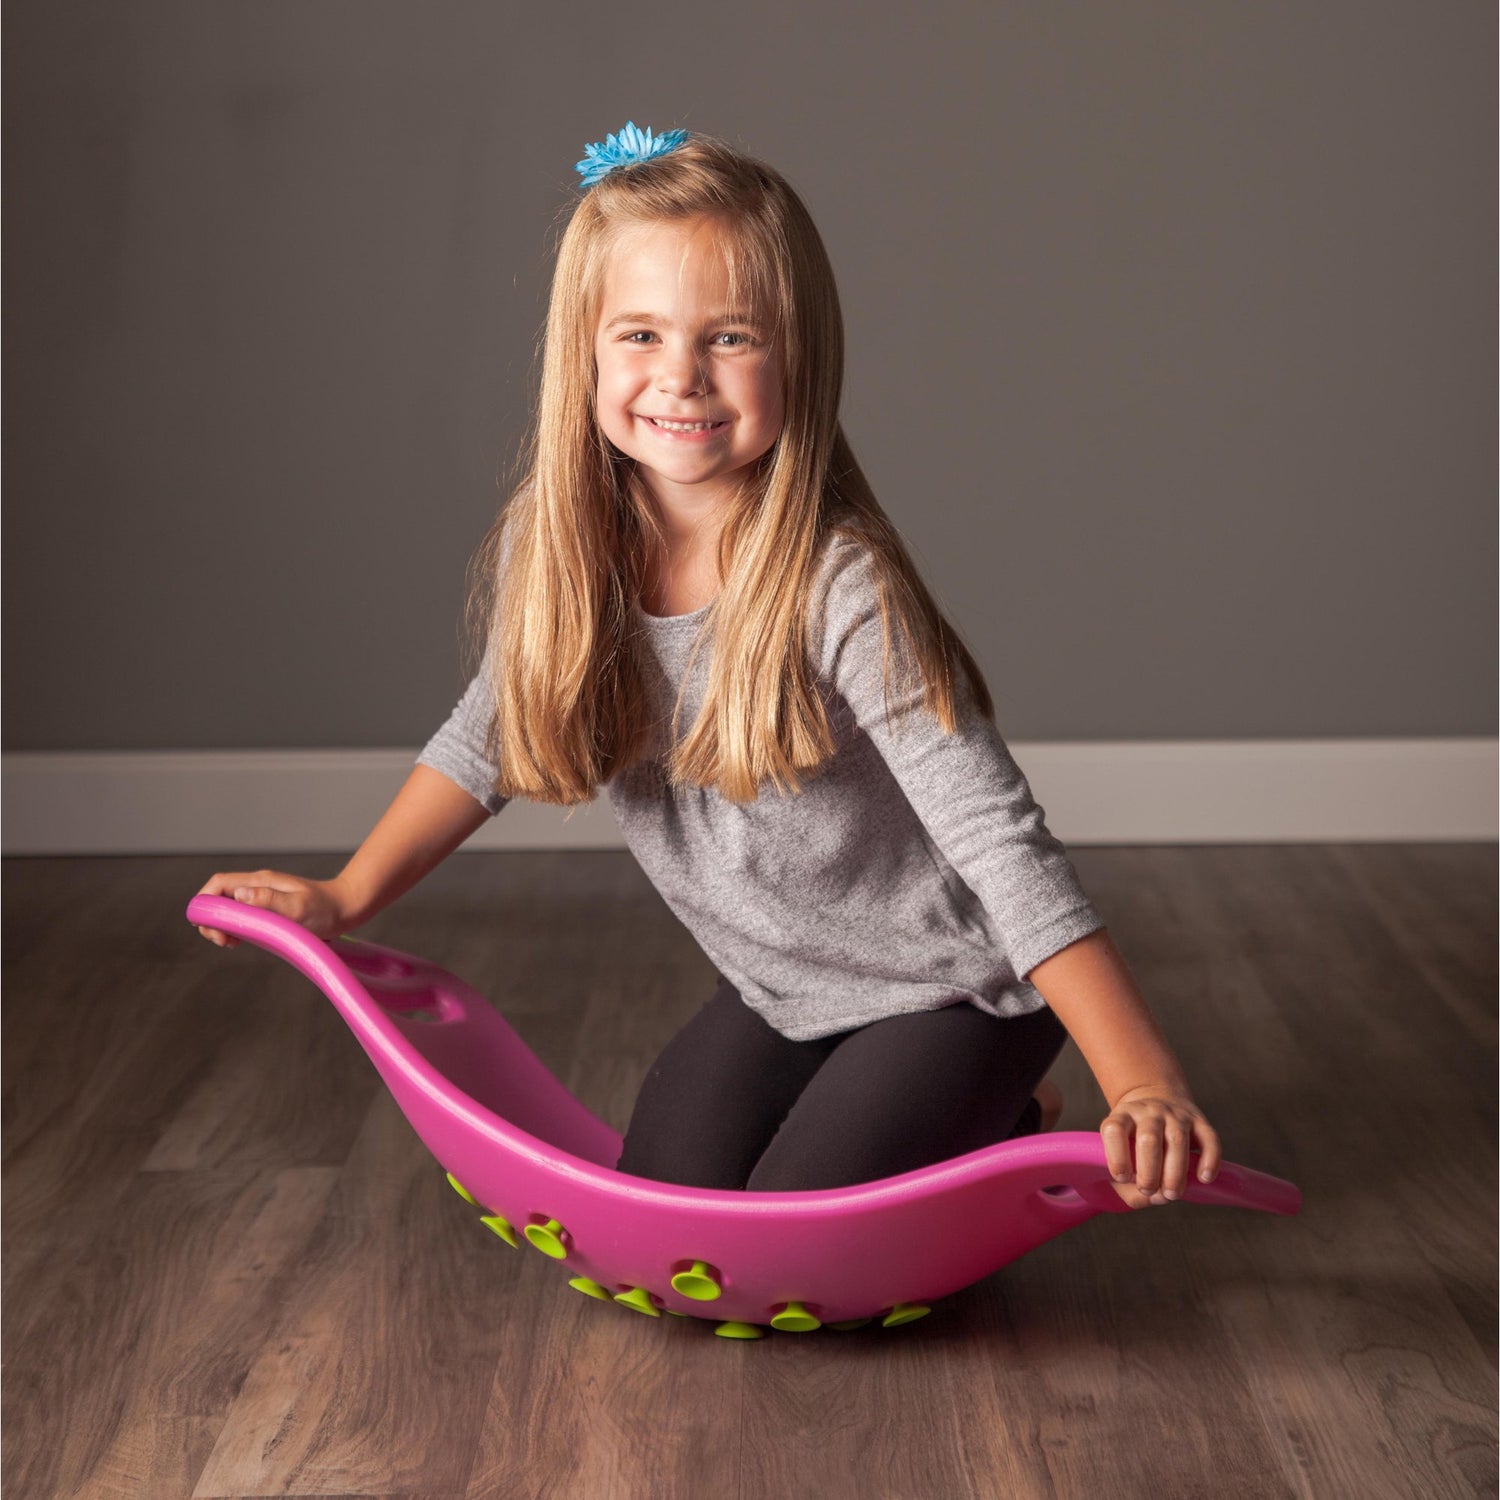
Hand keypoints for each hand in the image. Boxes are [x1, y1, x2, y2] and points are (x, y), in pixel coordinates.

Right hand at [194, 869, 352, 947]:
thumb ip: (269, 900)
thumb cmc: (326, 908)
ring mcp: (263, 899)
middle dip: (211, 919)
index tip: (211, 927)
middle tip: (223, 941)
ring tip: (230, 943)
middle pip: (218, 897)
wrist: (347, 908)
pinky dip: (234, 929)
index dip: (206, 903)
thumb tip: (239, 895)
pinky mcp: (268, 912)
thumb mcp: (298, 907)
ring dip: (221, 926)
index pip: (219, 884)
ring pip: (228, 909)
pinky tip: (240, 942)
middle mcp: (258, 887)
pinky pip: (241, 918)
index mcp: (261, 881)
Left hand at [1100, 1084, 1220, 1208]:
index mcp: (1123, 1116)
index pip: (1114, 1130)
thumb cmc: (1133, 1139)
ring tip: (1171, 1194)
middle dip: (1149, 1171)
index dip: (1117, 1157)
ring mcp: (1175, 1114)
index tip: (1122, 1178)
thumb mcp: (1119, 1154)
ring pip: (1177, 1140)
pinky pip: (1209, 1138)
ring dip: (1175, 1172)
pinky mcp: (1199, 1120)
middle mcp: (1148, 1112)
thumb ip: (1127, 1185)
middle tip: (1148, 1190)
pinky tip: (1204, 1178)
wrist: (1156, 1096)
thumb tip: (1155, 1198)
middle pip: (1148, 1138)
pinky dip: (1209, 1160)